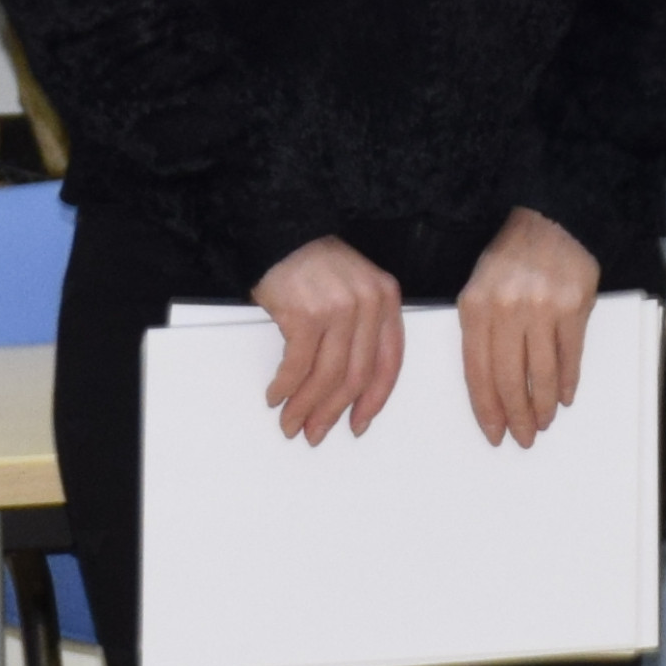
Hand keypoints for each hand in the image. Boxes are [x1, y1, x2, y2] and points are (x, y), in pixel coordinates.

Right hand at [250, 236, 403, 443]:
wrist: (281, 234)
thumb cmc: (315, 263)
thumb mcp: (355, 288)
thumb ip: (362, 328)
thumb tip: (349, 387)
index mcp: (386, 299)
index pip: (388, 363)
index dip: (373, 401)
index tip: (359, 423)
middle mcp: (368, 304)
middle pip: (355, 377)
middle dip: (333, 413)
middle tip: (315, 432)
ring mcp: (338, 309)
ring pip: (326, 377)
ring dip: (305, 407)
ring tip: (292, 422)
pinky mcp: (306, 314)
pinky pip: (296, 365)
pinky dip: (285, 388)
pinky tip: (276, 396)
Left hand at [454, 208, 600, 445]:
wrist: (551, 222)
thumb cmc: (510, 260)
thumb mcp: (479, 289)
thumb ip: (480, 334)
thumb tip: (491, 388)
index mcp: (475, 307)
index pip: (478, 372)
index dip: (487, 408)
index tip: (494, 433)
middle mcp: (507, 309)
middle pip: (510, 378)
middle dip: (517, 415)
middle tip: (524, 438)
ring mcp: (542, 308)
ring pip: (542, 372)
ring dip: (544, 405)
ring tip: (545, 422)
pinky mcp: (574, 306)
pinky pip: (570, 355)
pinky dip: (568, 381)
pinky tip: (565, 397)